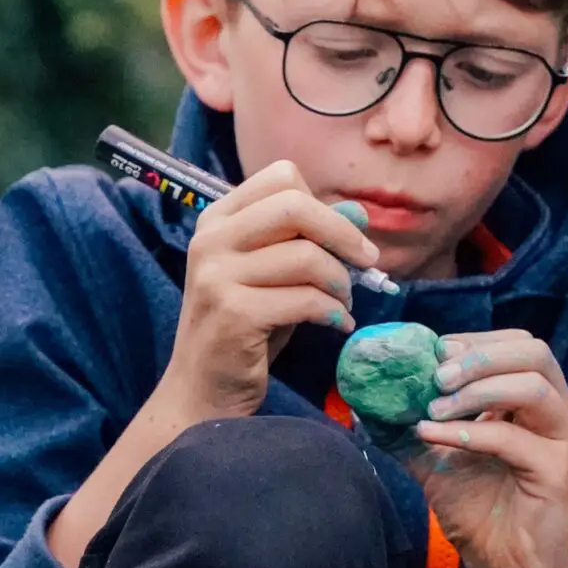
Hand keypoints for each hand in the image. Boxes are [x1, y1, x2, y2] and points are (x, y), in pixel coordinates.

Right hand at [165, 162, 369, 420]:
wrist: (202, 389)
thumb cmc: (244, 329)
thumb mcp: (275, 275)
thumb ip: (308, 240)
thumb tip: (357, 213)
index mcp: (217, 220)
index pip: (283, 178)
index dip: (323, 206)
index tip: (342, 239)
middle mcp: (210, 240)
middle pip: (295, 206)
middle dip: (343, 235)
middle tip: (365, 263)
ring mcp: (217, 276)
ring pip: (306, 256)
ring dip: (340, 283)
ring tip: (342, 304)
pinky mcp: (233, 313)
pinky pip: (304, 299)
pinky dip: (332, 312)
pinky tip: (336, 325)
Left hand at [409, 331, 567, 567]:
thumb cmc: (479, 512)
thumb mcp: (434, 462)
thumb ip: (406, 430)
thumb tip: (365, 404)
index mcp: (536, 399)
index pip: (516, 344)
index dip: (474, 341)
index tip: (431, 353)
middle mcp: (558, 411)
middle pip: (532, 352)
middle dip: (477, 356)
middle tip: (434, 376)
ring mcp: (563, 439)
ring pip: (531, 386)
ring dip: (476, 389)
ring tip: (432, 408)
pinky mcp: (558, 470)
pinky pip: (514, 438)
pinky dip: (470, 432)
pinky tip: (434, 435)